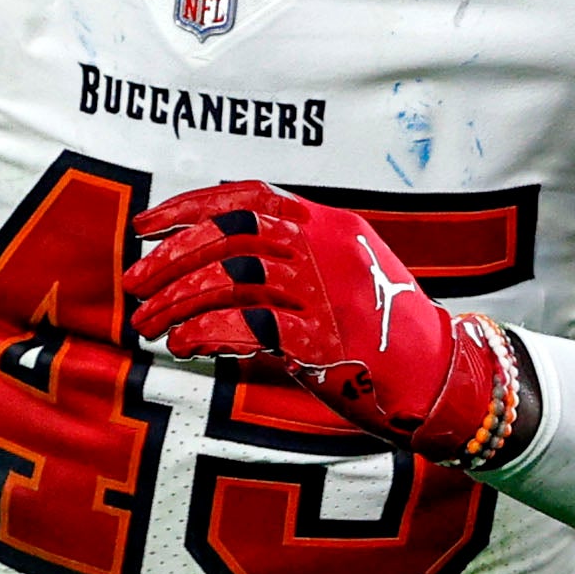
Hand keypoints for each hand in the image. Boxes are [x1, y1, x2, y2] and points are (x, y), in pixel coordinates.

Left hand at [122, 181, 522, 464]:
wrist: (441, 377)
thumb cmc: (383, 328)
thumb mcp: (343, 269)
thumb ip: (289, 254)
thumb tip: (212, 255)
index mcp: (326, 223)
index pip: (244, 196)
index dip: (186, 207)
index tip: (144, 226)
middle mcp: (323, 249)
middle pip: (226, 238)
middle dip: (168, 260)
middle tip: (133, 282)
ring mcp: (324, 295)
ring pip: (228, 282)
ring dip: (175, 302)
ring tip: (148, 323)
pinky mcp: (321, 343)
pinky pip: (245, 329)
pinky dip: (204, 334)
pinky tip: (182, 345)